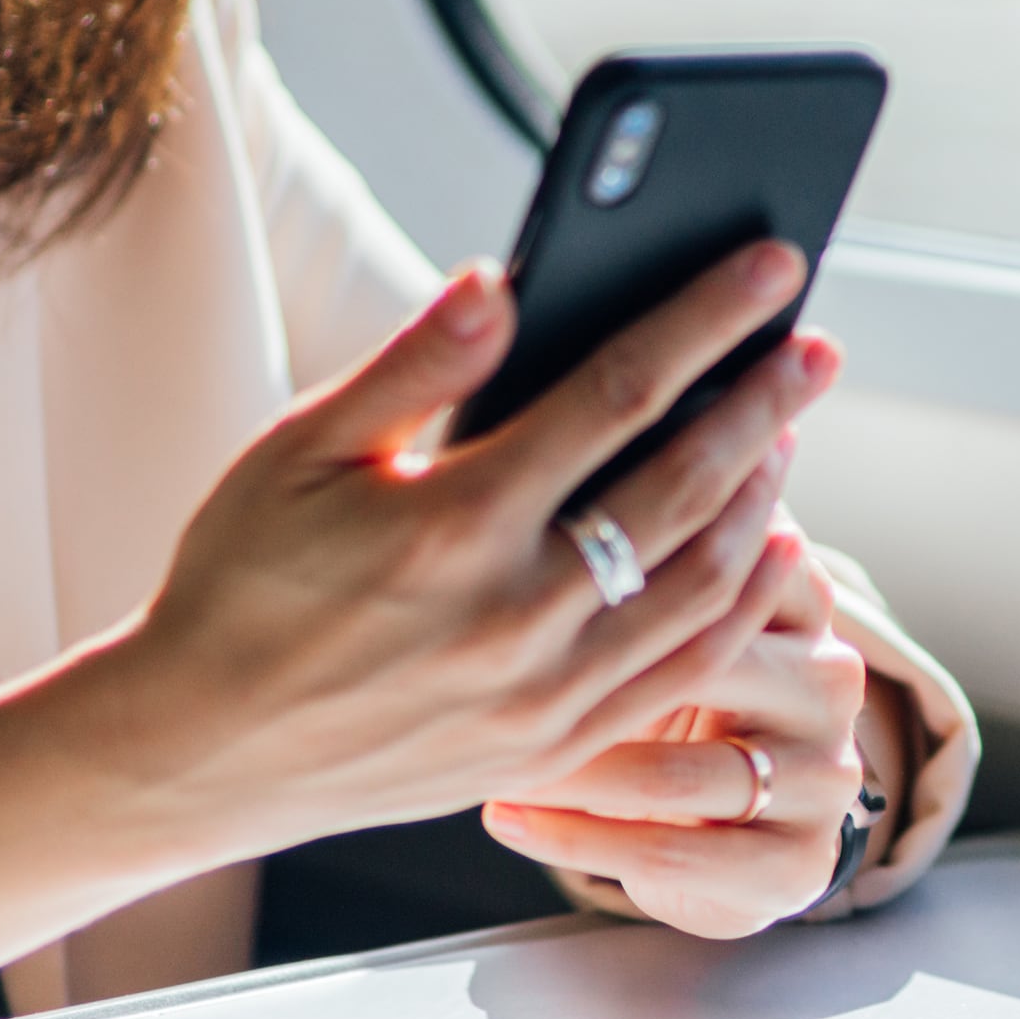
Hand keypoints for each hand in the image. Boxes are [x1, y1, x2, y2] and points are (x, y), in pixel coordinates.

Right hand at [73, 241, 841, 854]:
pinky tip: (768, 552)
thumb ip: (413, 367)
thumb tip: (504, 279)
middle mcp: (515, 614)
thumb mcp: (297, 452)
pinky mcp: (550, 748)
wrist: (199, 749)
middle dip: (764, 402)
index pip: (618, 393)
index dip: (707, 321)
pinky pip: (680, 674)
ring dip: (761, 500)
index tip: (775, 268)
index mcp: (453, 523)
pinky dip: (740, 608)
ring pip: (700, 585)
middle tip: (820, 345)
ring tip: (788, 433)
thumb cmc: (239, 583)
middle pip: (684, 486)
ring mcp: (543, 694)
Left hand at [480, 529, 875, 936]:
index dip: (636, 541)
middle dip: (589, 658)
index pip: (737, 548)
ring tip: (480, 750)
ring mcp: (817, 772)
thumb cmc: (654, 668)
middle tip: (480, 649)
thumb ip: (625, 508)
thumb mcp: (652, 589)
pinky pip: (676, 854)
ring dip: (578, 769)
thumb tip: (524, 393)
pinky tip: (503, 814)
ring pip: (686, 774)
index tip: (526, 526)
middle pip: (714, 658)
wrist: (726, 821)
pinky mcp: (789, 866)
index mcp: (800, 588)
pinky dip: (579, 837)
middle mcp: (825, 674)